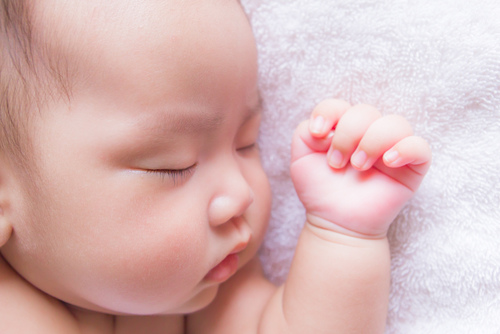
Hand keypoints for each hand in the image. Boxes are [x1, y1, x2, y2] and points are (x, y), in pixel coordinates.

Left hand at [291, 99, 430, 237]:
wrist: (335, 223)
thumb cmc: (320, 190)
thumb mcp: (301, 158)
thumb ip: (304, 132)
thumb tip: (327, 125)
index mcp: (343, 128)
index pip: (340, 105)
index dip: (329, 112)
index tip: (318, 133)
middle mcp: (369, 134)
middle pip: (366, 111)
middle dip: (347, 134)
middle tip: (336, 163)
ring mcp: (392, 148)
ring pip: (395, 123)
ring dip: (372, 142)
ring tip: (359, 167)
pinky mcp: (411, 167)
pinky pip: (420, 147)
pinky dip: (405, 149)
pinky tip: (388, 162)